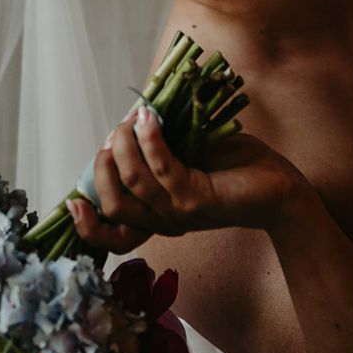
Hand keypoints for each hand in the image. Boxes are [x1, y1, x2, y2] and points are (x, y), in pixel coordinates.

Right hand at [67, 107, 309, 254]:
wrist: (281, 188)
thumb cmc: (236, 169)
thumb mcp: (191, 156)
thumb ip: (162, 149)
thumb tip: (133, 120)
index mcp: (159, 217)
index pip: (112, 234)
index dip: (86, 224)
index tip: (71, 199)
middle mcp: (165, 221)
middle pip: (113, 205)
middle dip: (103, 167)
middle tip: (113, 134)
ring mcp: (181, 212)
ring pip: (133, 184)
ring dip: (124, 147)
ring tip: (130, 120)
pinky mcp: (199, 199)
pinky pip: (163, 168)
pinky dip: (151, 140)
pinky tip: (150, 118)